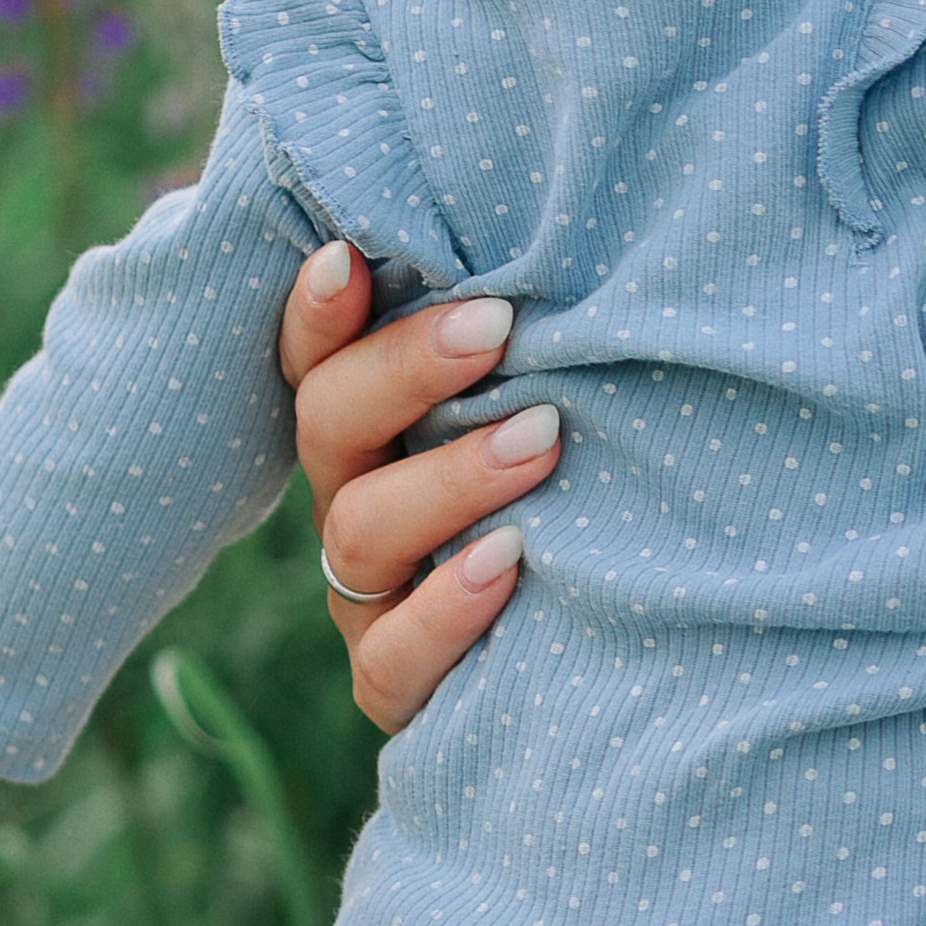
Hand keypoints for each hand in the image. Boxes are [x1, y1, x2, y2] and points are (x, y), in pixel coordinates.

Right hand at [281, 241, 560, 733]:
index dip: (317, 313)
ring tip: (540, 439)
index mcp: (371, 425)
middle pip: (329, 425)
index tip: (345, 258)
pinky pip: (394, 657)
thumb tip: (556, 242)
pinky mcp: (398, 683)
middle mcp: (354, 500)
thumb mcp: (542, 402)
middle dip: (404, 369)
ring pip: (359, 531)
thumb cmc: (579, 477)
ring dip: (449, 477)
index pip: (317, 357)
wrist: (608, 650)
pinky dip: (447, 607)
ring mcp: (367, 598)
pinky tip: (512, 560)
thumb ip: (518, 344)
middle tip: (496, 326)